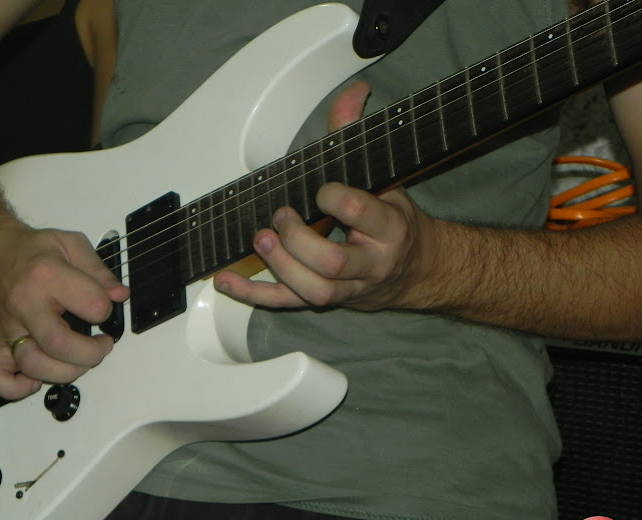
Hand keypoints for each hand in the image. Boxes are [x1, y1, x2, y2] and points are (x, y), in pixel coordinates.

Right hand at [0, 221, 129, 399]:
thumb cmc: (23, 248)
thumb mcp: (68, 243)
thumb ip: (98, 269)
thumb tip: (119, 294)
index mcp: (46, 276)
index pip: (92, 304)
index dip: (107, 309)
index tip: (105, 306)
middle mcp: (25, 304)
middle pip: (61, 345)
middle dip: (92, 353)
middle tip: (101, 344)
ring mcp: (8, 327)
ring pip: (34, 365)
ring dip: (65, 372)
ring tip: (78, 360)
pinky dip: (17, 388)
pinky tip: (36, 380)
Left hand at [213, 82, 438, 311]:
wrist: (415, 269)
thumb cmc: (395, 223)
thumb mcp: (383, 177)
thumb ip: (354, 137)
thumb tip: (352, 92)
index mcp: (389, 228)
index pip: (360, 211)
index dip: (334, 198)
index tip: (321, 190)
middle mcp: (370, 264)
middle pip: (331, 260)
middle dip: (297, 239)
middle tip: (281, 216)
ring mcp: (347, 288)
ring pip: (313, 289)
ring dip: (280, 266)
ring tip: (261, 240)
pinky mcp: (325, 301)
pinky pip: (287, 303)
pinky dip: (253, 294)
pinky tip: (226, 280)